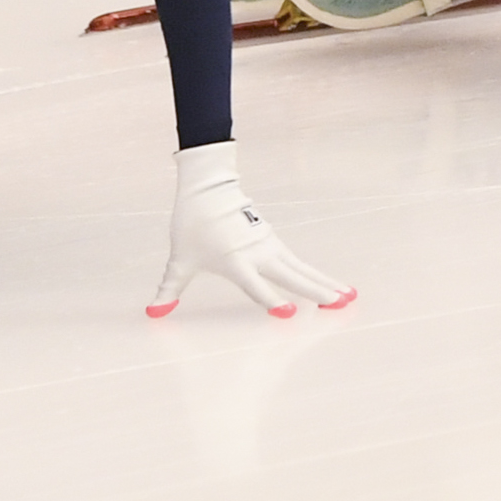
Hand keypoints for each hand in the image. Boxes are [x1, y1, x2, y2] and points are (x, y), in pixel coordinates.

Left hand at [148, 142, 354, 317]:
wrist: (208, 187)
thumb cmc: (192, 224)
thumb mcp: (179, 260)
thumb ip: (169, 288)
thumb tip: (152, 312)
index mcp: (236, 261)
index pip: (256, 286)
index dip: (271, 300)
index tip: (289, 313)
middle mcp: (258, 254)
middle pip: (292, 276)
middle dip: (317, 291)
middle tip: (341, 304)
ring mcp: (270, 246)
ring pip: (302, 269)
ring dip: (325, 282)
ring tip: (348, 296)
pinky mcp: (274, 241)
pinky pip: (298, 263)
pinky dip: (316, 274)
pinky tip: (330, 285)